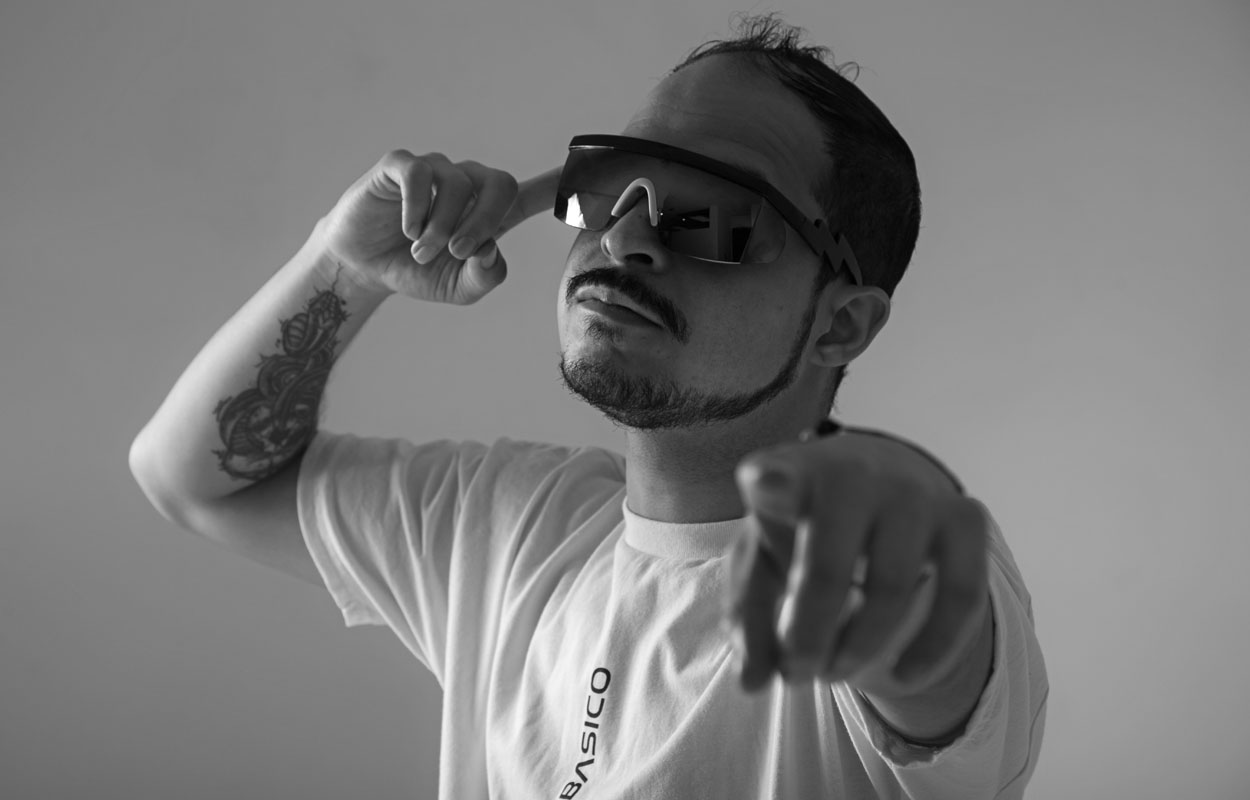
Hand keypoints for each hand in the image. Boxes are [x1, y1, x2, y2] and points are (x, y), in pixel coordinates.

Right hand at [316, 150, 561, 303]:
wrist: (365, 268)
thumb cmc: (419, 272)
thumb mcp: (459, 288)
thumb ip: (485, 276)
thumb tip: (489, 249)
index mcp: (491, 211)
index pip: (536, 192)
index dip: (563, 183)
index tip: (598, 171)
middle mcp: (468, 183)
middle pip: (500, 185)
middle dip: (484, 222)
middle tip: (458, 252)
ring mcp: (436, 170)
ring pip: (458, 184)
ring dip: (441, 225)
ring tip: (421, 250)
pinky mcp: (401, 165)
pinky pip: (421, 175)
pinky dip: (418, 207)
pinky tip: (408, 229)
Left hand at [725, 431, 990, 697]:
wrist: (877, 488)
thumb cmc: (805, 530)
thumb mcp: (762, 562)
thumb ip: (747, 616)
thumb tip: (753, 682)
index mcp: (789, 474)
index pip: (774, 475)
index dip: (771, 484)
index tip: (765, 487)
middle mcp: (853, 473)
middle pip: (828, 569)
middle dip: (807, 639)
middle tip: (797, 673)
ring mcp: (913, 491)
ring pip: (892, 588)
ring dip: (859, 649)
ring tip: (834, 671)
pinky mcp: (963, 516)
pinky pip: (962, 594)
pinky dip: (933, 648)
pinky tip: (905, 675)